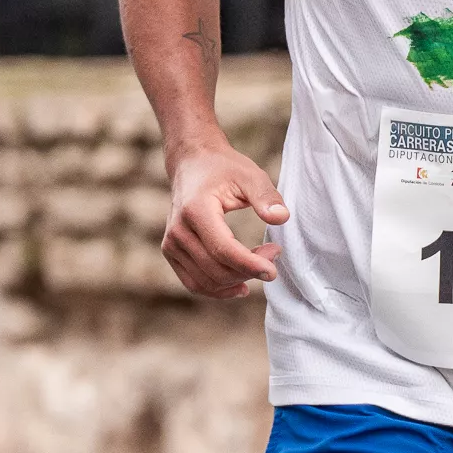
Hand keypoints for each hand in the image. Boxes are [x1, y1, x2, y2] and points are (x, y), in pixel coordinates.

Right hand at [159, 142, 287, 299]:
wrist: (192, 163)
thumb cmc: (223, 168)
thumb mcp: (250, 175)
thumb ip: (266, 197)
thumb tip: (282, 218)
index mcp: (195, 210)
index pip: (223, 250)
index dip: (249, 265)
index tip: (273, 270)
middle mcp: (178, 230)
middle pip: (216, 269)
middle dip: (249, 270)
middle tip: (274, 253)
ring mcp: (171, 244)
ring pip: (207, 281)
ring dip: (238, 280)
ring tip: (260, 264)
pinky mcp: (171, 252)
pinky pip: (194, 283)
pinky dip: (218, 290)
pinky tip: (241, 286)